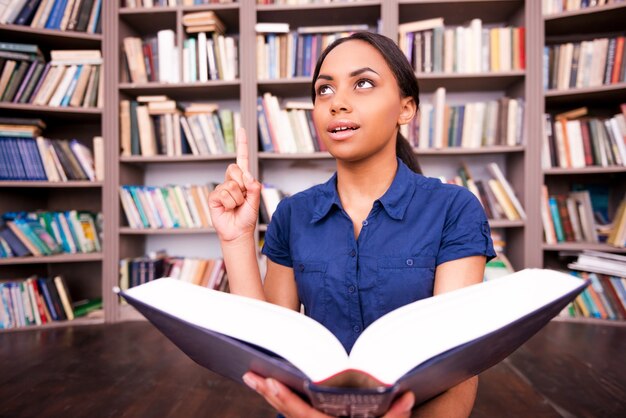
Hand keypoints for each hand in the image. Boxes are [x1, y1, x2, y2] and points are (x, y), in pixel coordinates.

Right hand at [208, 128, 261, 241]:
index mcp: (243, 179)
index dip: (242, 144)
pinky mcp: (214, 197)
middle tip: (243, 198)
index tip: (241, 129)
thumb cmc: (247, 216)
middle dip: (242, 183)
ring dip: (238, 199)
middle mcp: (231, 181)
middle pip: (235, 168)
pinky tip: (228, 209)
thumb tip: (247, 175)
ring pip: (232, 185)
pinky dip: (230, 203)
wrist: (238, 232)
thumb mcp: (255, 201)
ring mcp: (221, 188)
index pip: (242, 159)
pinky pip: (224, 194)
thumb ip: (254, 187)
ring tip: (236, 207)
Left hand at [242, 372, 414, 417]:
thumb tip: (407, 396)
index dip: (286, 399)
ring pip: (287, 412)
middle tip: (250, 375)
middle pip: (288, 412)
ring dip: (269, 395)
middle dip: (268, 393)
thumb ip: (395, 417)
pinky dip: (281, 399)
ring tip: (253, 376)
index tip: (270, 382)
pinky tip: (272, 386)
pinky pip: (293, 412)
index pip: (304, 414)